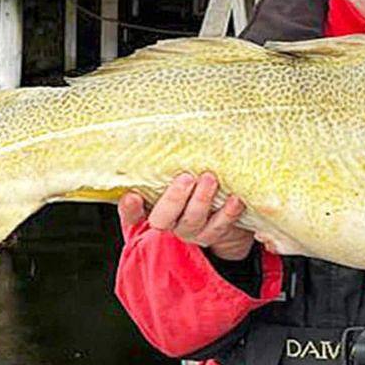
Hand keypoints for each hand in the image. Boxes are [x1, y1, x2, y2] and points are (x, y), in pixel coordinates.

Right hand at [118, 172, 255, 260]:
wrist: (223, 212)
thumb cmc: (193, 184)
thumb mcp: (178, 173)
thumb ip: (171, 164)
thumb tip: (173, 129)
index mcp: (151, 208)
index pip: (132, 213)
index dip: (130, 208)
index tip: (133, 196)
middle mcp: (168, 222)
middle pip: (162, 219)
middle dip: (173, 199)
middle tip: (186, 177)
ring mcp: (190, 231)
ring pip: (192, 221)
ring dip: (201, 200)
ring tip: (210, 178)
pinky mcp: (212, 234)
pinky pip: (218, 227)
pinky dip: (228, 213)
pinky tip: (235, 199)